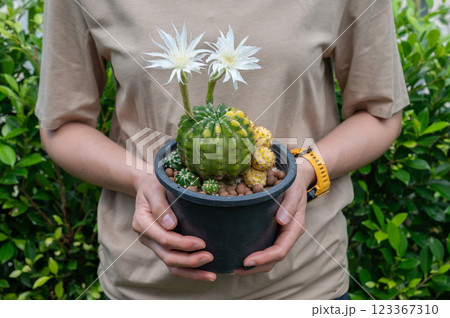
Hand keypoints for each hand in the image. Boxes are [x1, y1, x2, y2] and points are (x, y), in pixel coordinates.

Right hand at [132, 175, 216, 280]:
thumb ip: (160, 205)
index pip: (164, 238)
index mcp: (142, 222)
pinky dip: (189, 271)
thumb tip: (171, 225)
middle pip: (167, 256)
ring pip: (171, 265)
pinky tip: (205, 273)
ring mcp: (154, 244)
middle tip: (210, 257)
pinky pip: (175, 264)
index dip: (183, 243)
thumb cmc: (154, 185)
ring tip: (211, 274)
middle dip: (189, 260)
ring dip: (191, 272)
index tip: (202, 243)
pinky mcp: (162, 247)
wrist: (148, 188)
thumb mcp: (155, 188)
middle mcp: (146, 237)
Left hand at [234, 159, 314, 274]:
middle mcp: (286, 235)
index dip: (264, 258)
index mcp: (294, 229)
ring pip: (268, 257)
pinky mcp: (272, 230)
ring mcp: (279, 234)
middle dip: (255, 267)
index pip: (279, 250)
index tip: (247, 261)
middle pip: (272, 259)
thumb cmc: (294, 184)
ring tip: (232, 266)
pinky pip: (263, 246)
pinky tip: (237, 252)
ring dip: (252, 265)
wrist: (297, 178)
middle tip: (234, 269)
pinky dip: (252, 252)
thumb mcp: (293, 190)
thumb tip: (281, 221)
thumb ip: (289, 205)